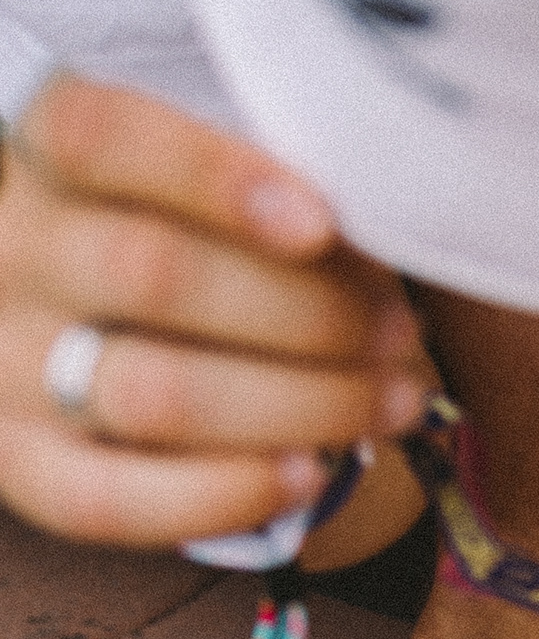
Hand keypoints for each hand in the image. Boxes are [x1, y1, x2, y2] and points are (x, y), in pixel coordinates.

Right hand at [0, 73, 431, 546]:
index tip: (322, 222)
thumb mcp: (185, 185)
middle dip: (307, 311)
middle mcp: (4, 254)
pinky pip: (109, 501)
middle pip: (152, 274)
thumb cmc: (171, 236)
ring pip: (153, 392)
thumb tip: (371, 243)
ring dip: (301, 403)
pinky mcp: (14, 465)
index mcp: (36, 154)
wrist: (63, 327)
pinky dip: (225, 492)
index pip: (99, 138)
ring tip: (393, 401)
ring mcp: (1, 365)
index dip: (215, 175)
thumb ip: (253, 196)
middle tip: (399, 331)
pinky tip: (309, 470)